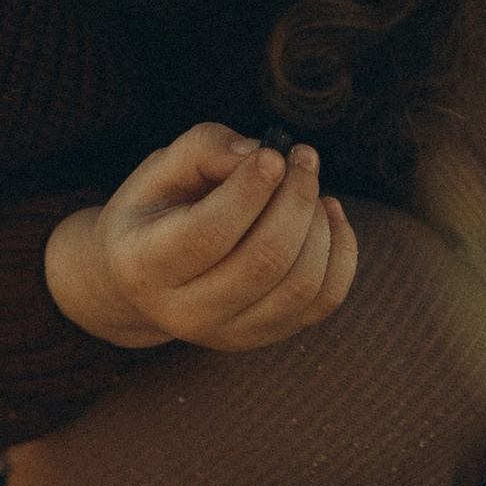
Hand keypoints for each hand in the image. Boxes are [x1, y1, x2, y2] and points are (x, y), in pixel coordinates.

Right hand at [45, 128, 358, 352]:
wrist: (145, 282)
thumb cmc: (157, 212)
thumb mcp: (160, 170)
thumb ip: (205, 149)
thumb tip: (259, 154)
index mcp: (145, 265)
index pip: (208, 234)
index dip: (249, 191)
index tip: (274, 154)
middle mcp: (185, 313)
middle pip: (264, 260)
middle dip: (295, 198)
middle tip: (302, 158)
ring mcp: (229, 333)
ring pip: (301, 284)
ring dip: (318, 223)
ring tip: (308, 185)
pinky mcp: (267, 336)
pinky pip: (325, 299)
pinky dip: (340, 250)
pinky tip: (328, 214)